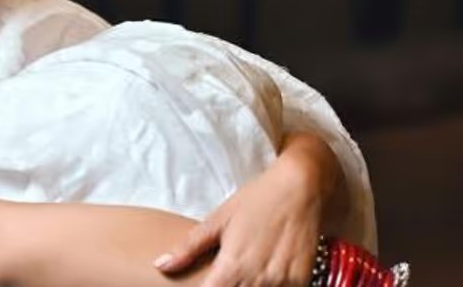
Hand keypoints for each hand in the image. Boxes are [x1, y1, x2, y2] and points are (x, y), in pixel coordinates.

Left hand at [153, 133, 337, 285]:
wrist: (301, 186)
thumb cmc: (256, 199)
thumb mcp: (218, 219)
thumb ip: (189, 247)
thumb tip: (160, 265)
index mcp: (233, 265)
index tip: (195, 285)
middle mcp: (259, 279)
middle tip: (221, 275)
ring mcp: (283, 282)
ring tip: (239, 274)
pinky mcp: (301, 280)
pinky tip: (259, 278)